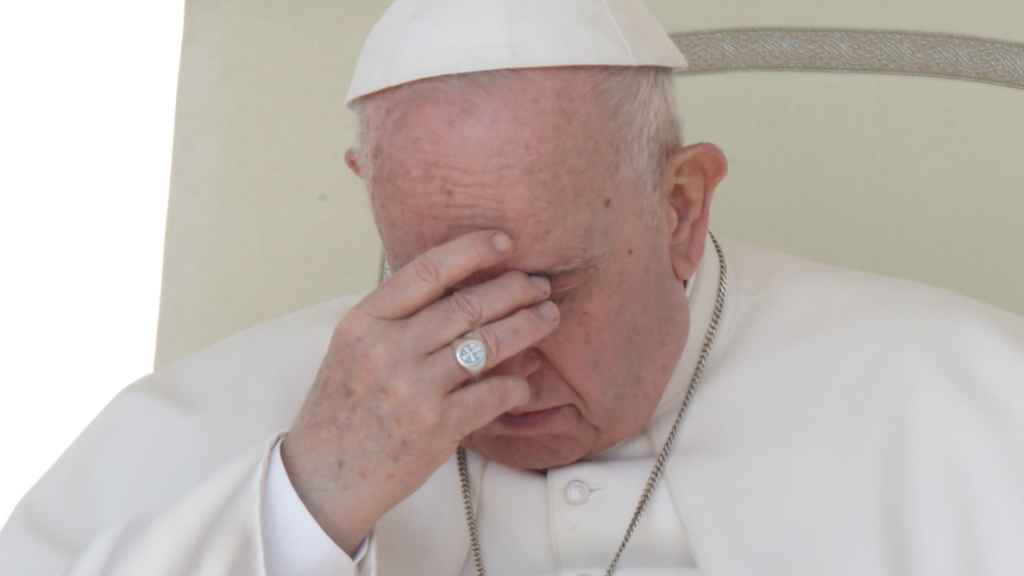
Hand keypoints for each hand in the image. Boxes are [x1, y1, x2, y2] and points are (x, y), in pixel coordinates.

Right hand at [281, 230, 558, 554]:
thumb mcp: (354, 350)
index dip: (472, 251)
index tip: (504, 242)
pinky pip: (494, 393)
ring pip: (488, 343)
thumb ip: (398, 318)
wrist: (324, 478)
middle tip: (540, 285)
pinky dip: (517, 384)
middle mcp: (388, 349)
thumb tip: (462, 288)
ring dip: (527, 326)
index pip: (427, 271)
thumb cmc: (344, 410)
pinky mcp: (437, 426)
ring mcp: (414, 388)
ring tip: (548, 317)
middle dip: (514, 289)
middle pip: (467, 305)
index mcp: (365, 322)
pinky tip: (526, 382)